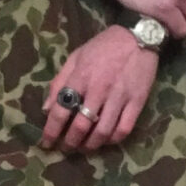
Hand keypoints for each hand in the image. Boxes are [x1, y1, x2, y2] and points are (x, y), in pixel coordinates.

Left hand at [42, 25, 158, 151]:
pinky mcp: (137, 102)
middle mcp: (98, 89)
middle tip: (66, 149)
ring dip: (90, 146)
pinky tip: (105, 140)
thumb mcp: (76, 57)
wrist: (139, 36)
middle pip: (81, 126)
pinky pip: (123, 129)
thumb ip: (59, 82)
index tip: (46, 143)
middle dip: (70, 143)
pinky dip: (112, 140)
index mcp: (80, 77)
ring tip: (84, 148)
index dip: (51, 131)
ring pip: (102, 132)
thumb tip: (46, 109)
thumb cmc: (103, 46)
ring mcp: (119, 97)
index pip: (61, 110)